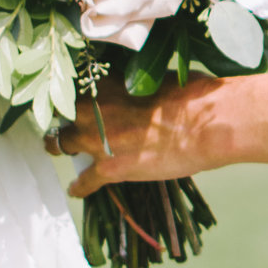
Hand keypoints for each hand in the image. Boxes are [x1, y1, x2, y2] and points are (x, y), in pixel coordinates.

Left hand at [56, 78, 227, 193]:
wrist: (206, 125)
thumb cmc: (192, 95)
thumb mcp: (157, 77)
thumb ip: (136, 84)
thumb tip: (140, 93)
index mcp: (106, 81)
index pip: (78, 85)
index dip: (79, 93)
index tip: (81, 97)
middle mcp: (92, 108)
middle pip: (62, 112)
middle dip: (65, 117)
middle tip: (70, 121)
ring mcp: (96, 139)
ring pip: (61, 144)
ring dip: (62, 147)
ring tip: (61, 151)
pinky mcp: (109, 169)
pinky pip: (84, 181)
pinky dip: (80, 186)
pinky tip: (76, 189)